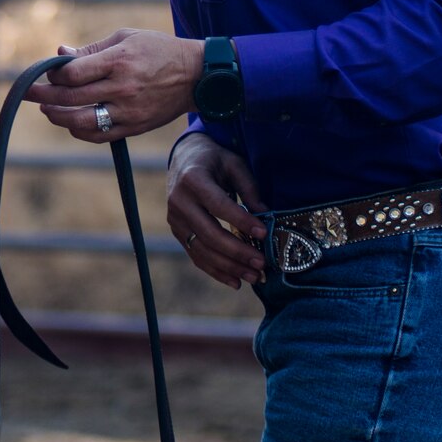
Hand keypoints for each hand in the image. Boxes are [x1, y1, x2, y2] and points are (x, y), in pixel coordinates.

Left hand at [30, 28, 200, 141]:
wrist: (197, 76)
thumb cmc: (158, 50)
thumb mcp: (125, 38)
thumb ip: (90, 50)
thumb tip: (60, 53)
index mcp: (119, 61)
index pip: (72, 74)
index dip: (53, 74)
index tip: (48, 72)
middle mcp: (122, 88)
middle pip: (71, 99)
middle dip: (43, 96)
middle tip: (27, 93)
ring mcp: (129, 111)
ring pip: (82, 122)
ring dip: (57, 117)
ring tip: (47, 109)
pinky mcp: (135, 127)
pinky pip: (100, 135)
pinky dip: (79, 131)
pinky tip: (70, 122)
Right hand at [167, 133, 267, 288]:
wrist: (184, 159)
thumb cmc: (215, 160)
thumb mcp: (235, 165)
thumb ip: (250, 189)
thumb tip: (267, 217)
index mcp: (192, 179)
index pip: (218, 205)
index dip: (241, 221)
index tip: (264, 233)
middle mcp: (179, 201)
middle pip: (209, 233)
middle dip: (237, 252)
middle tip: (262, 263)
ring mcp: (175, 219)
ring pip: (202, 250)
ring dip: (229, 267)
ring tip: (255, 277)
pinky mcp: (178, 232)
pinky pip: (196, 256)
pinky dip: (216, 271)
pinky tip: (236, 282)